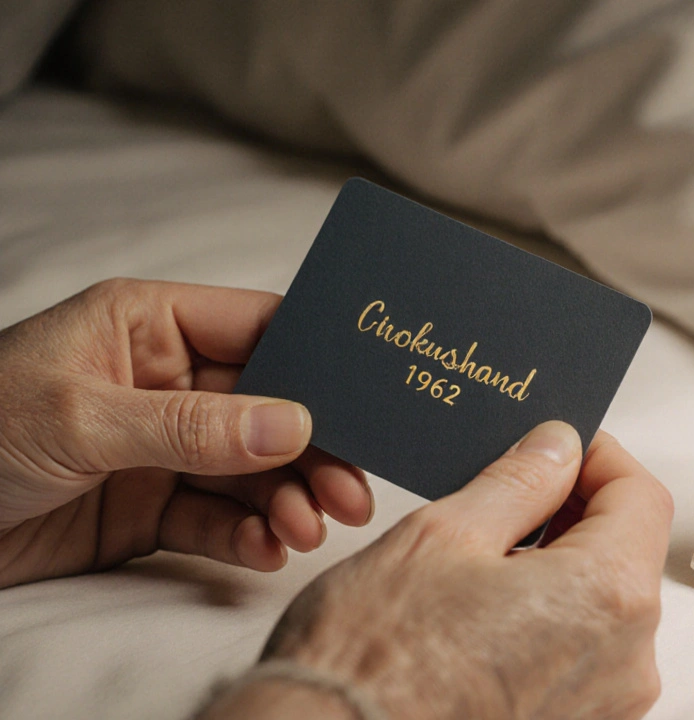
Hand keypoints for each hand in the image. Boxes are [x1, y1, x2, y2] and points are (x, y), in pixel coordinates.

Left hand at [0, 279, 372, 588]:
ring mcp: (161, 448)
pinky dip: (248, 537)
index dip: (319, 364)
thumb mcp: (81, 417)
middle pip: (271, 410)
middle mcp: (166, 381)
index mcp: (150, 325)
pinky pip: (217, 519)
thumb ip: (191, 425)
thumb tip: (293, 426)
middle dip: (315, 450)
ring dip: (288, 500)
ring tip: (308, 529)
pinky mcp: (149, 508)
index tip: (370, 402)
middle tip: (352, 492)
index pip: (261, 329)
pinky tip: (266, 549)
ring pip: (252, 471)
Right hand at [218, 422, 672, 719]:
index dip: (598, 457)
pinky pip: (581, 659)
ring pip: (603, 609)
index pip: (641, 496)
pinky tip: (485, 617)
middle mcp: (626, 662)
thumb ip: (519, 482)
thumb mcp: (444, 535)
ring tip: (483, 562)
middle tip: (511, 496)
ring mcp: (605, 708)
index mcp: (608, 598)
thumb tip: (554, 449)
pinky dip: (547, 625)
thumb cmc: (374, 666)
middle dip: (575, 514)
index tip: (561, 447)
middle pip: (627, 555)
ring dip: (559, 571)